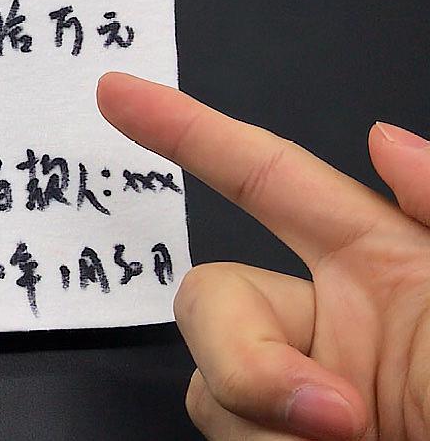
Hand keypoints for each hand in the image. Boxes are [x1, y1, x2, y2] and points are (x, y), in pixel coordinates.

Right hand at [98, 72, 429, 439]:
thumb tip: (378, 138)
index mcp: (384, 264)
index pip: (264, 176)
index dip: (188, 131)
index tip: (117, 95)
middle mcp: (328, 326)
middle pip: (210, 296)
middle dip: (241, 354)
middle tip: (329, 415)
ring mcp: (297, 397)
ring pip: (206, 383)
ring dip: (266, 420)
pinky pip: (221, 433)